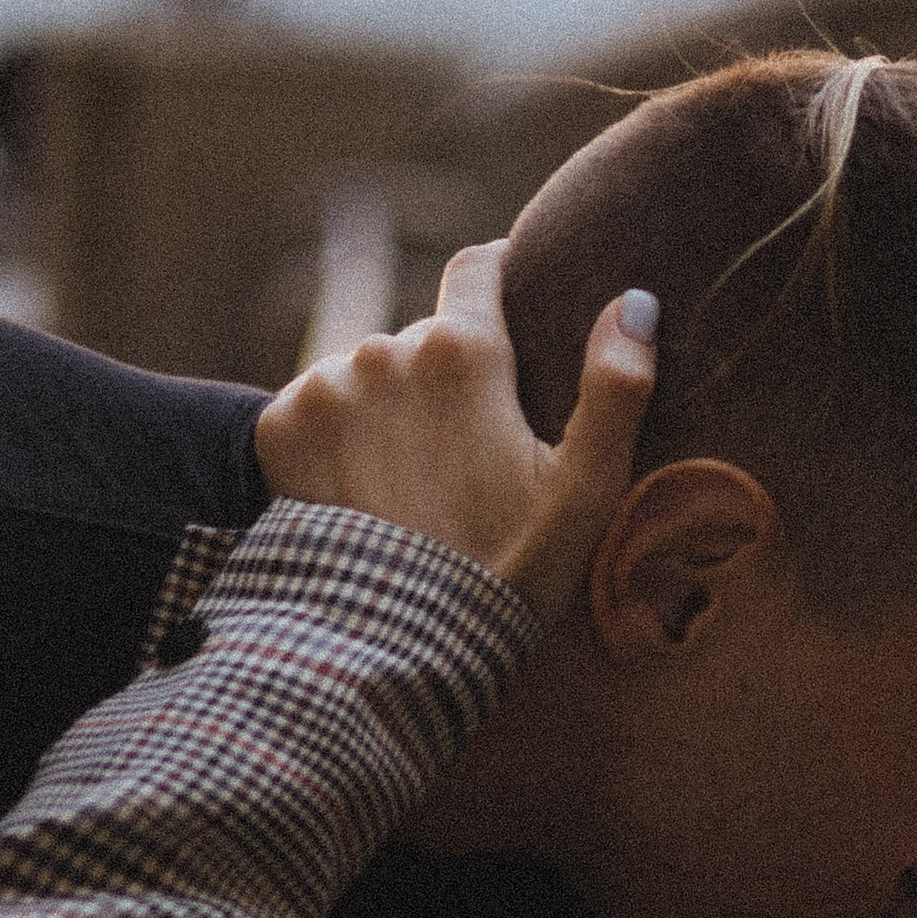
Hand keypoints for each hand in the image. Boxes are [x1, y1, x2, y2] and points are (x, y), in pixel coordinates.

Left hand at [254, 244, 657, 624]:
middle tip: (467, 459)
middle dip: (445, 381)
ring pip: (369, 377)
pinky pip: (318, 411)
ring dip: (389, 413)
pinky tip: (366, 498)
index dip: (497, 279)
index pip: (478, 268)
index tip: (507, 310)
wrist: (392, 648)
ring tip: (414, 489)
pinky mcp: (280, 428)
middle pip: (424, 340)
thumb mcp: (585, 492)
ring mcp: (325, 386)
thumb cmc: (505, 573)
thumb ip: (615, 388)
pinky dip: (338, 442)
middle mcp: (384, 349)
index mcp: (462, 351)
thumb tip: (636, 302)